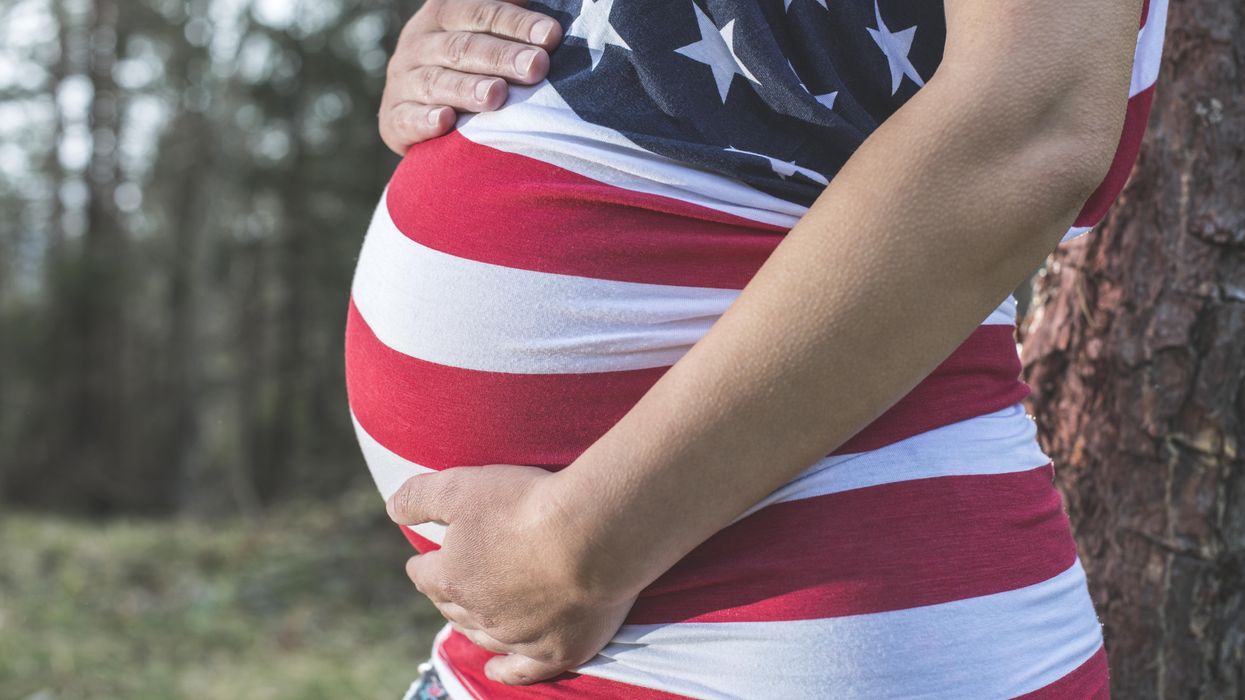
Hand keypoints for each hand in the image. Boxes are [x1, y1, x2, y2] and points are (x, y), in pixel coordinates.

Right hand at [379, 0, 562, 154]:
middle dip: (501, 57)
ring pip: (434, 81)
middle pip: (461, 47)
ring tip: (497, 95)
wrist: (419, 108)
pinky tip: (446, 121)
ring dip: (467, 89)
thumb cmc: (470, 65)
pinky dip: (425, 120)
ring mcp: (402, 81)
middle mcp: (418, 43)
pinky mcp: (394, 119)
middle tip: (535, 68)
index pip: (480, 12)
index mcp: (443, 15)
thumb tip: (552, 19)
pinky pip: (406, 118)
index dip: (516, 23)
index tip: (551, 36)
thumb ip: (507, 17)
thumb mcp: (484, 32)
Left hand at [386, 464, 638, 684]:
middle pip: (452, 607)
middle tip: (452, 581)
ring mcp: (519, 636)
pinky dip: (506, 671)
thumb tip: (391, 509)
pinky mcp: (558, 650)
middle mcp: (480, 613)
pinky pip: (524, 671)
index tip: (424, 559)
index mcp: (452, 577)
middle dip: (447, 594)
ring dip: (473, 625)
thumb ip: (419, 497)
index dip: (423, 565)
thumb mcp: (461, 486)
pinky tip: (497, 669)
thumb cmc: (527, 505)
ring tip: (473, 614)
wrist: (594, 533)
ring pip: (483, 636)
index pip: (424, 574)